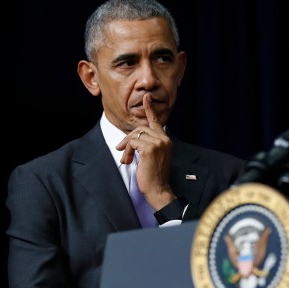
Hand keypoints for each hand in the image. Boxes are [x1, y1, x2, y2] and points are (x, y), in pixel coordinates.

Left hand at [116, 94, 175, 209]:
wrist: (158, 189)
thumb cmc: (154, 175)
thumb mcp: (152, 156)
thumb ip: (146, 144)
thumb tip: (131, 139)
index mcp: (166, 140)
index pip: (156, 122)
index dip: (149, 109)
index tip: (146, 98)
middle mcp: (164, 139)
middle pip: (140, 128)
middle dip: (128, 139)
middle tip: (122, 152)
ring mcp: (158, 143)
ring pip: (135, 135)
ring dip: (127, 147)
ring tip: (126, 159)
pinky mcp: (150, 148)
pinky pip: (132, 142)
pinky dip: (128, 151)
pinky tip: (129, 160)